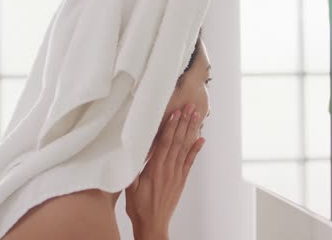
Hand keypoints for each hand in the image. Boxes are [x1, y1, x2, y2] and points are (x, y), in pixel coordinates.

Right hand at [125, 104, 204, 239]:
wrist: (153, 224)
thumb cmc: (139, 206)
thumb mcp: (130, 186)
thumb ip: (133, 168)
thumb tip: (132, 150)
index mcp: (155, 169)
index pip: (165, 143)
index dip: (170, 127)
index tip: (175, 113)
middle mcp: (169, 168)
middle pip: (177, 141)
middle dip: (184, 122)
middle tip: (190, 107)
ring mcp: (177, 173)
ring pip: (185, 148)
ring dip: (191, 131)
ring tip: (196, 116)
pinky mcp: (181, 179)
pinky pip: (190, 161)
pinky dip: (196, 149)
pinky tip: (201, 139)